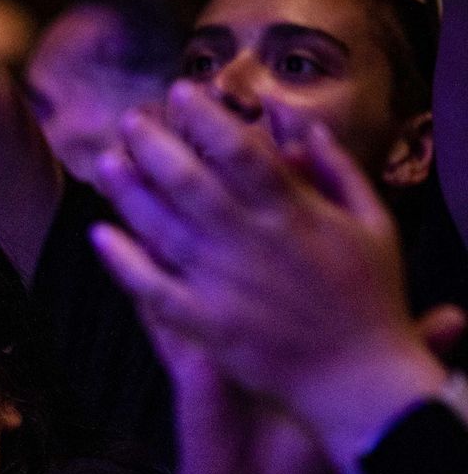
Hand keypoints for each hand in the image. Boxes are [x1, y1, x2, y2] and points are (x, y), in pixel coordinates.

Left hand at [91, 81, 419, 425]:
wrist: (361, 380)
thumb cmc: (371, 299)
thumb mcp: (373, 225)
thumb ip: (337, 172)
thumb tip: (304, 127)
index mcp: (294, 213)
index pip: (240, 151)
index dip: (206, 119)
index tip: (179, 93)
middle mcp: (253, 243)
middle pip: (191, 182)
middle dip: (156, 146)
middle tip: (128, 120)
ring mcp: (225, 285)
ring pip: (165, 229)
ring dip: (131, 193)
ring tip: (106, 163)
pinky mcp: (207, 326)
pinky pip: (155, 290)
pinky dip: (125, 263)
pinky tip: (99, 235)